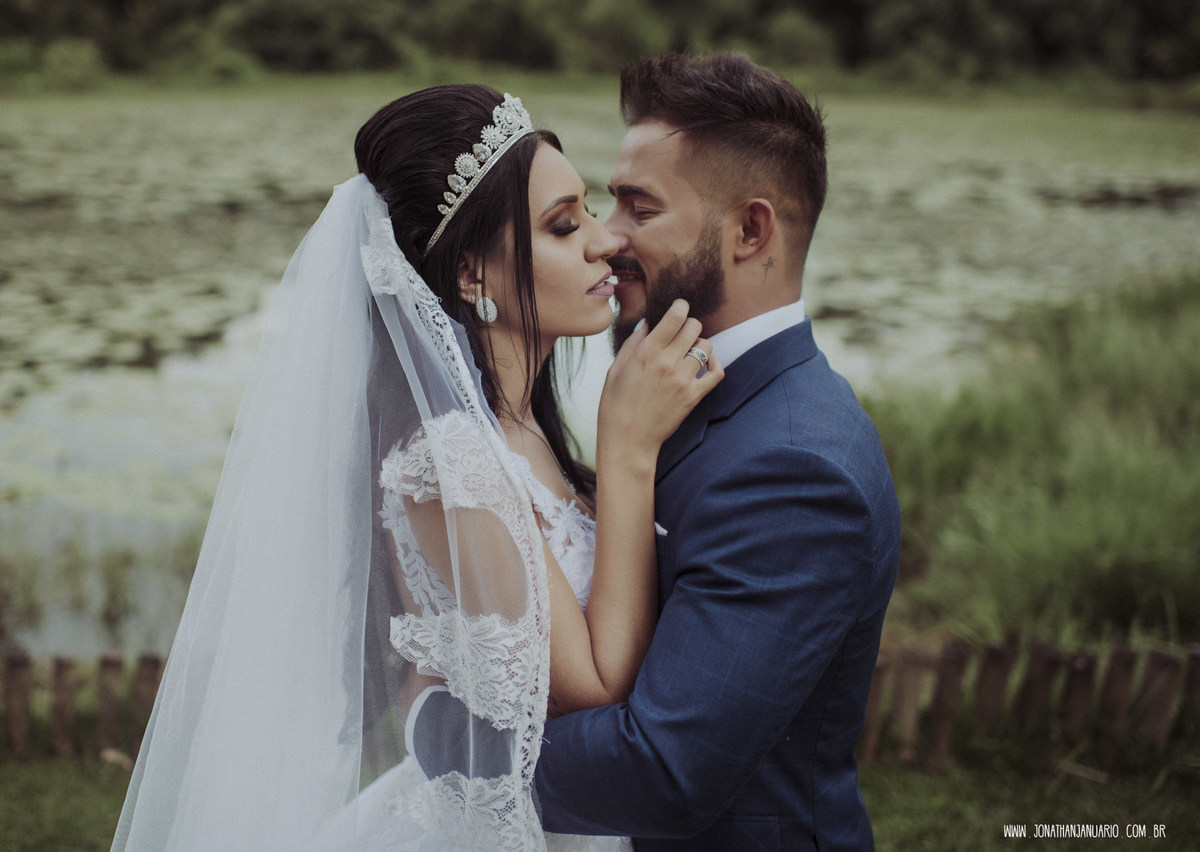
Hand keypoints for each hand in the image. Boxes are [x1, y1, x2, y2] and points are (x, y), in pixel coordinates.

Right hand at [597, 299, 723, 467]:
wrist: (627, 440)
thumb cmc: (616, 406)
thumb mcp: (615, 370)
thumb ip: (632, 344)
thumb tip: (647, 324)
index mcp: (646, 352)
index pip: (675, 317)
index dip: (680, 307)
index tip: (679, 308)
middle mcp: (667, 362)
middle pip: (694, 327)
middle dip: (689, 326)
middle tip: (682, 334)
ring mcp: (683, 379)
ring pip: (705, 346)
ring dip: (699, 345)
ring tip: (689, 353)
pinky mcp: (693, 396)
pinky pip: (716, 372)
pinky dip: (714, 364)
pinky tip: (706, 364)